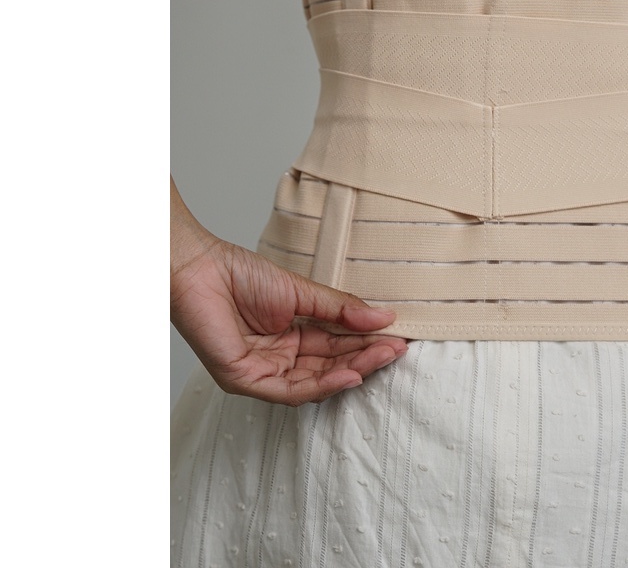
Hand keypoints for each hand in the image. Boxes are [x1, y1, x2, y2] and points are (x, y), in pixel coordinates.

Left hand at [171, 179, 407, 405]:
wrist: (200, 267)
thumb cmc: (240, 274)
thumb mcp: (302, 291)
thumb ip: (340, 309)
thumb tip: (383, 317)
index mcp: (292, 336)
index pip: (336, 345)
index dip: (366, 342)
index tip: (396, 336)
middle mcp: (279, 358)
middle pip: (330, 366)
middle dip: (365, 359)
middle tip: (396, 349)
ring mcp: (262, 372)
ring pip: (314, 382)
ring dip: (351, 371)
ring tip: (382, 357)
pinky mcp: (244, 380)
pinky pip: (288, 391)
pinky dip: (322, 384)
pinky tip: (349, 373)